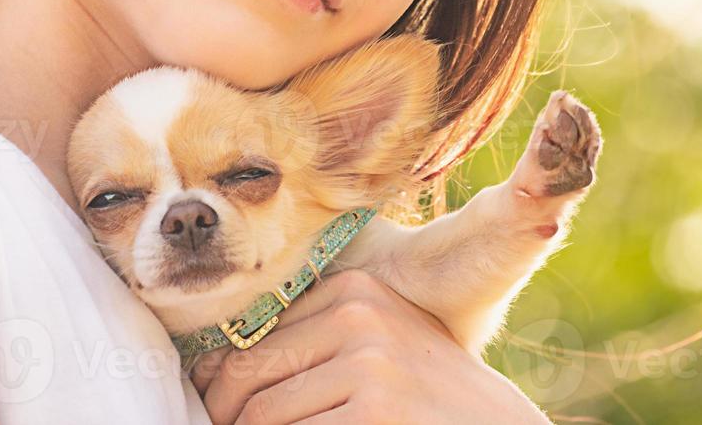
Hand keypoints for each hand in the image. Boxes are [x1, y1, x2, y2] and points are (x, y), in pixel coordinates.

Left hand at [189, 268, 550, 424]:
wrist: (493, 424)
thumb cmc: (424, 393)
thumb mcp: (378, 344)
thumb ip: (314, 340)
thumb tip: (209, 370)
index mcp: (354, 289)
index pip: (255, 335)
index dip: (219, 378)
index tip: (210, 403)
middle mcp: (359, 316)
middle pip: (249, 375)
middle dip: (225, 415)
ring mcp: (368, 366)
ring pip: (265, 415)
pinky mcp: (374, 412)